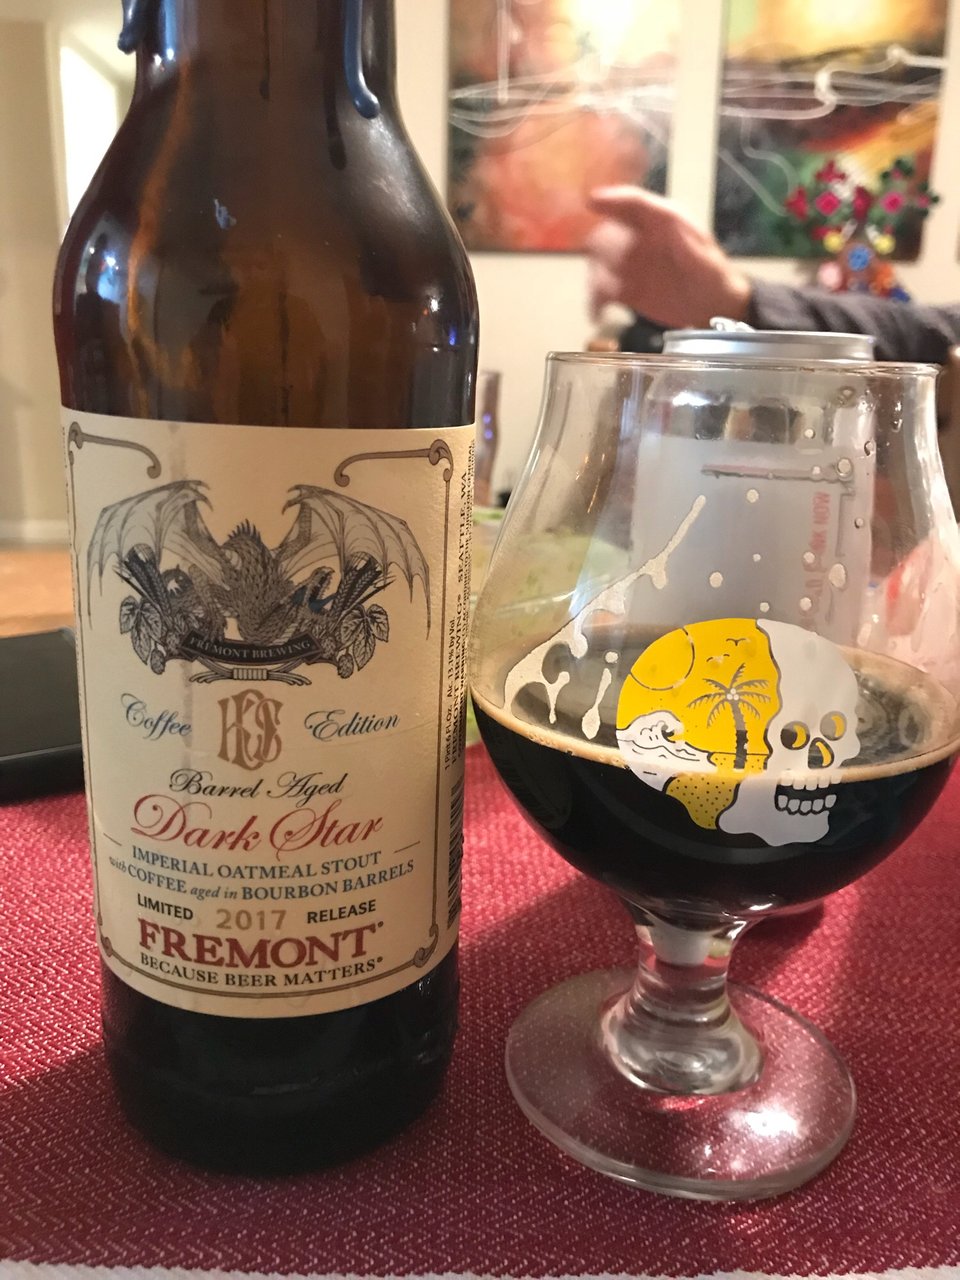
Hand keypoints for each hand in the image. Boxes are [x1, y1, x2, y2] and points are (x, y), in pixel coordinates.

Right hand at [586, 187, 751, 328]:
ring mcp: (630, 262)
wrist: (711, 309)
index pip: (634, 203)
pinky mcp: (624, 287)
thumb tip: (673, 226)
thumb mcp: (705, 260)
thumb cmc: (713, 278)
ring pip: (599, 260)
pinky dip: (596, 298)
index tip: (592, 201)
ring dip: (597, 276)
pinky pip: (602, 288)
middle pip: (608, 232)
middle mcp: (640, 237)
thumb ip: (688, 245)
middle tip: (610, 269)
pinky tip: (597, 312)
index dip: (613, 199)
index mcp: (662, 221)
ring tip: (606, 297)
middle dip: (603, 250)